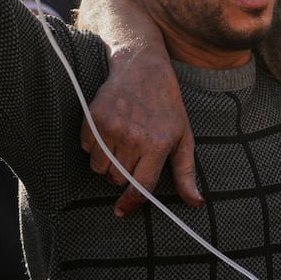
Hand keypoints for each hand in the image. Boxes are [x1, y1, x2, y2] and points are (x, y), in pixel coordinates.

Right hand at [82, 43, 199, 215]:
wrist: (142, 69)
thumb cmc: (167, 106)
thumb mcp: (184, 137)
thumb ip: (186, 173)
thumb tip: (196, 202)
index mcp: (158, 145)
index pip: (140, 186)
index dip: (131, 202)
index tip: (122, 210)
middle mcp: (133, 138)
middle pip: (117, 179)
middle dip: (122, 175)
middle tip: (132, 155)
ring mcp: (111, 128)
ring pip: (98, 167)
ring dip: (106, 163)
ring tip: (120, 144)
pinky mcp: (93, 118)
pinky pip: (85, 148)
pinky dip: (93, 146)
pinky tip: (107, 131)